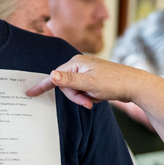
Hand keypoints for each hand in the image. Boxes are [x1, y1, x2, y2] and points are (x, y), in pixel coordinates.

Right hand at [26, 56, 153, 107]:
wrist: (134, 86)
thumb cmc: (113, 83)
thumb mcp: (89, 84)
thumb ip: (69, 81)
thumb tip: (52, 75)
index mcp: (76, 63)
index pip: (55, 76)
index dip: (42, 85)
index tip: (29, 93)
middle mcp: (80, 65)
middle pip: (65, 86)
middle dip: (75, 97)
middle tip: (88, 101)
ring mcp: (87, 73)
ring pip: (75, 91)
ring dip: (83, 98)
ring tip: (95, 99)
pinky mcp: (93, 80)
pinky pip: (83, 92)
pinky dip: (89, 97)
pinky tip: (99, 96)